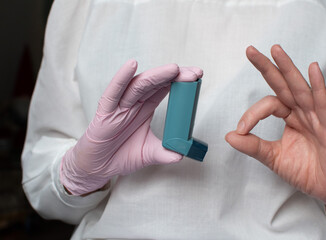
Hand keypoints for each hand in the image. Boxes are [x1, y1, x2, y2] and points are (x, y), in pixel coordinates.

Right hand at [61, 60, 202, 195]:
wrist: (98, 167)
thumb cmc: (121, 155)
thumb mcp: (148, 154)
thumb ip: (164, 153)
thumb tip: (181, 154)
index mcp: (145, 108)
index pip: (165, 89)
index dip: (180, 82)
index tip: (197, 76)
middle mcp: (134, 103)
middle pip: (155, 83)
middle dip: (174, 76)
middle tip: (194, 73)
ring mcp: (119, 105)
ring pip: (138, 85)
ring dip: (156, 76)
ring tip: (173, 69)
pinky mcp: (105, 111)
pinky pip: (113, 93)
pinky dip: (121, 79)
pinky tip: (131, 66)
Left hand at [225, 45, 325, 227]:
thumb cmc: (304, 171)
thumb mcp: (272, 157)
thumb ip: (252, 146)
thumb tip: (229, 135)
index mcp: (290, 117)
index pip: (269, 105)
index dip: (252, 114)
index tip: (240, 129)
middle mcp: (302, 112)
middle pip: (283, 85)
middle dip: (268, 67)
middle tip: (250, 50)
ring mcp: (317, 117)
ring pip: (300, 88)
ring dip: (288, 69)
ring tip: (275, 50)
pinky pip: (322, 104)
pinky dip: (318, 86)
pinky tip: (312, 69)